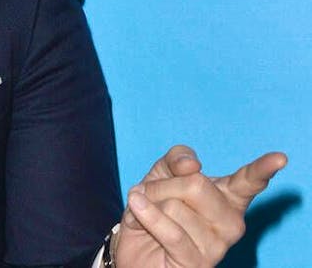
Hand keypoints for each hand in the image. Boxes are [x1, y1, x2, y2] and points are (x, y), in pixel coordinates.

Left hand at [112, 144, 286, 266]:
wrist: (135, 247)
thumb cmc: (155, 208)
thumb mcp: (162, 174)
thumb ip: (178, 159)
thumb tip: (193, 164)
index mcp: (228, 197)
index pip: (248, 181)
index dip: (262, 169)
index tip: (280, 158)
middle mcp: (230, 222)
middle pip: (195, 184)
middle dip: (161, 185)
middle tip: (151, 196)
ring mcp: (217, 246)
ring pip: (175, 206)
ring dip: (150, 205)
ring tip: (150, 216)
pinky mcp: (197, 263)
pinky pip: (171, 231)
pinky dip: (148, 216)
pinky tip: (137, 207)